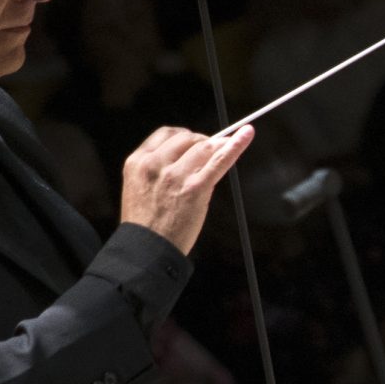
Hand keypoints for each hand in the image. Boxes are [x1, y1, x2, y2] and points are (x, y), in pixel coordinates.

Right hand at [120, 124, 254, 253]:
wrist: (147, 249)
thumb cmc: (147, 222)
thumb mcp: (141, 187)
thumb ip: (160, 168)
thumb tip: (194, 152)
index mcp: (138, 162)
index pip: (166, 134)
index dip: (184, 137)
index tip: (193, 142)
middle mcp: (155, 164)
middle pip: (187, 138)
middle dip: (202, 143)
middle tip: (211, 152)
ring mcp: (175, 175)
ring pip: (204, 147)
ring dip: (216, 148)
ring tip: (224, 149)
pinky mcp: (195, 188)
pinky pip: (220, 160)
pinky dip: (236, 145)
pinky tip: (246, 135)